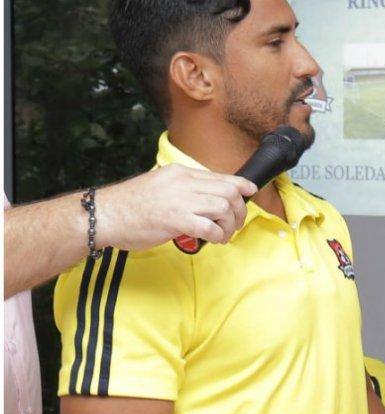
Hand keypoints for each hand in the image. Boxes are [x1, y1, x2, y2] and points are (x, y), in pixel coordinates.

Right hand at [93, 165, 256, 249]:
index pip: (220, 176)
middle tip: (235, 223)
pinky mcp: (176, 219)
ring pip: (223, 207)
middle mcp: (183, 183)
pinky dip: (218, 235)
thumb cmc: (129, 206)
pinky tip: (213, 240)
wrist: (103, 215)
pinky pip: (210, 227)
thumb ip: (183, 189)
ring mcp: (180, 200)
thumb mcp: (160, 186)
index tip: (250, 191)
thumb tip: (206, 198)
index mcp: (180, 173)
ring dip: (229, 224)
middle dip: (239, 209)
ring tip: (222, 234)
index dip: (241, 185)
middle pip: (228, 191)